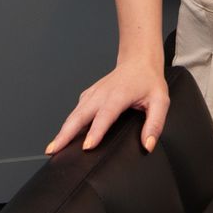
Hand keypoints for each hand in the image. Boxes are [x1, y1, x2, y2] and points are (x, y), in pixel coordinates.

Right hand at [46, 59, 169, 155]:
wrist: (138, 61)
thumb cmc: (149, 81)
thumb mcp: (160, 101)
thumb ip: (155, 124)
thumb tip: (148, 145)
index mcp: (118, 95)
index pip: (105, 115)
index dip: (95, 131)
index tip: (87, 146)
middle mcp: (101, 94)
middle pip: (79, 115)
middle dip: (65, 133)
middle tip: (54, 150)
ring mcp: (92, 94)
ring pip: (74, 114)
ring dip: (62, 131)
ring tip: (52, 149)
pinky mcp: (88, 96)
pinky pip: (75, 111)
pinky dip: (67, 124)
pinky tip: (63, 137)